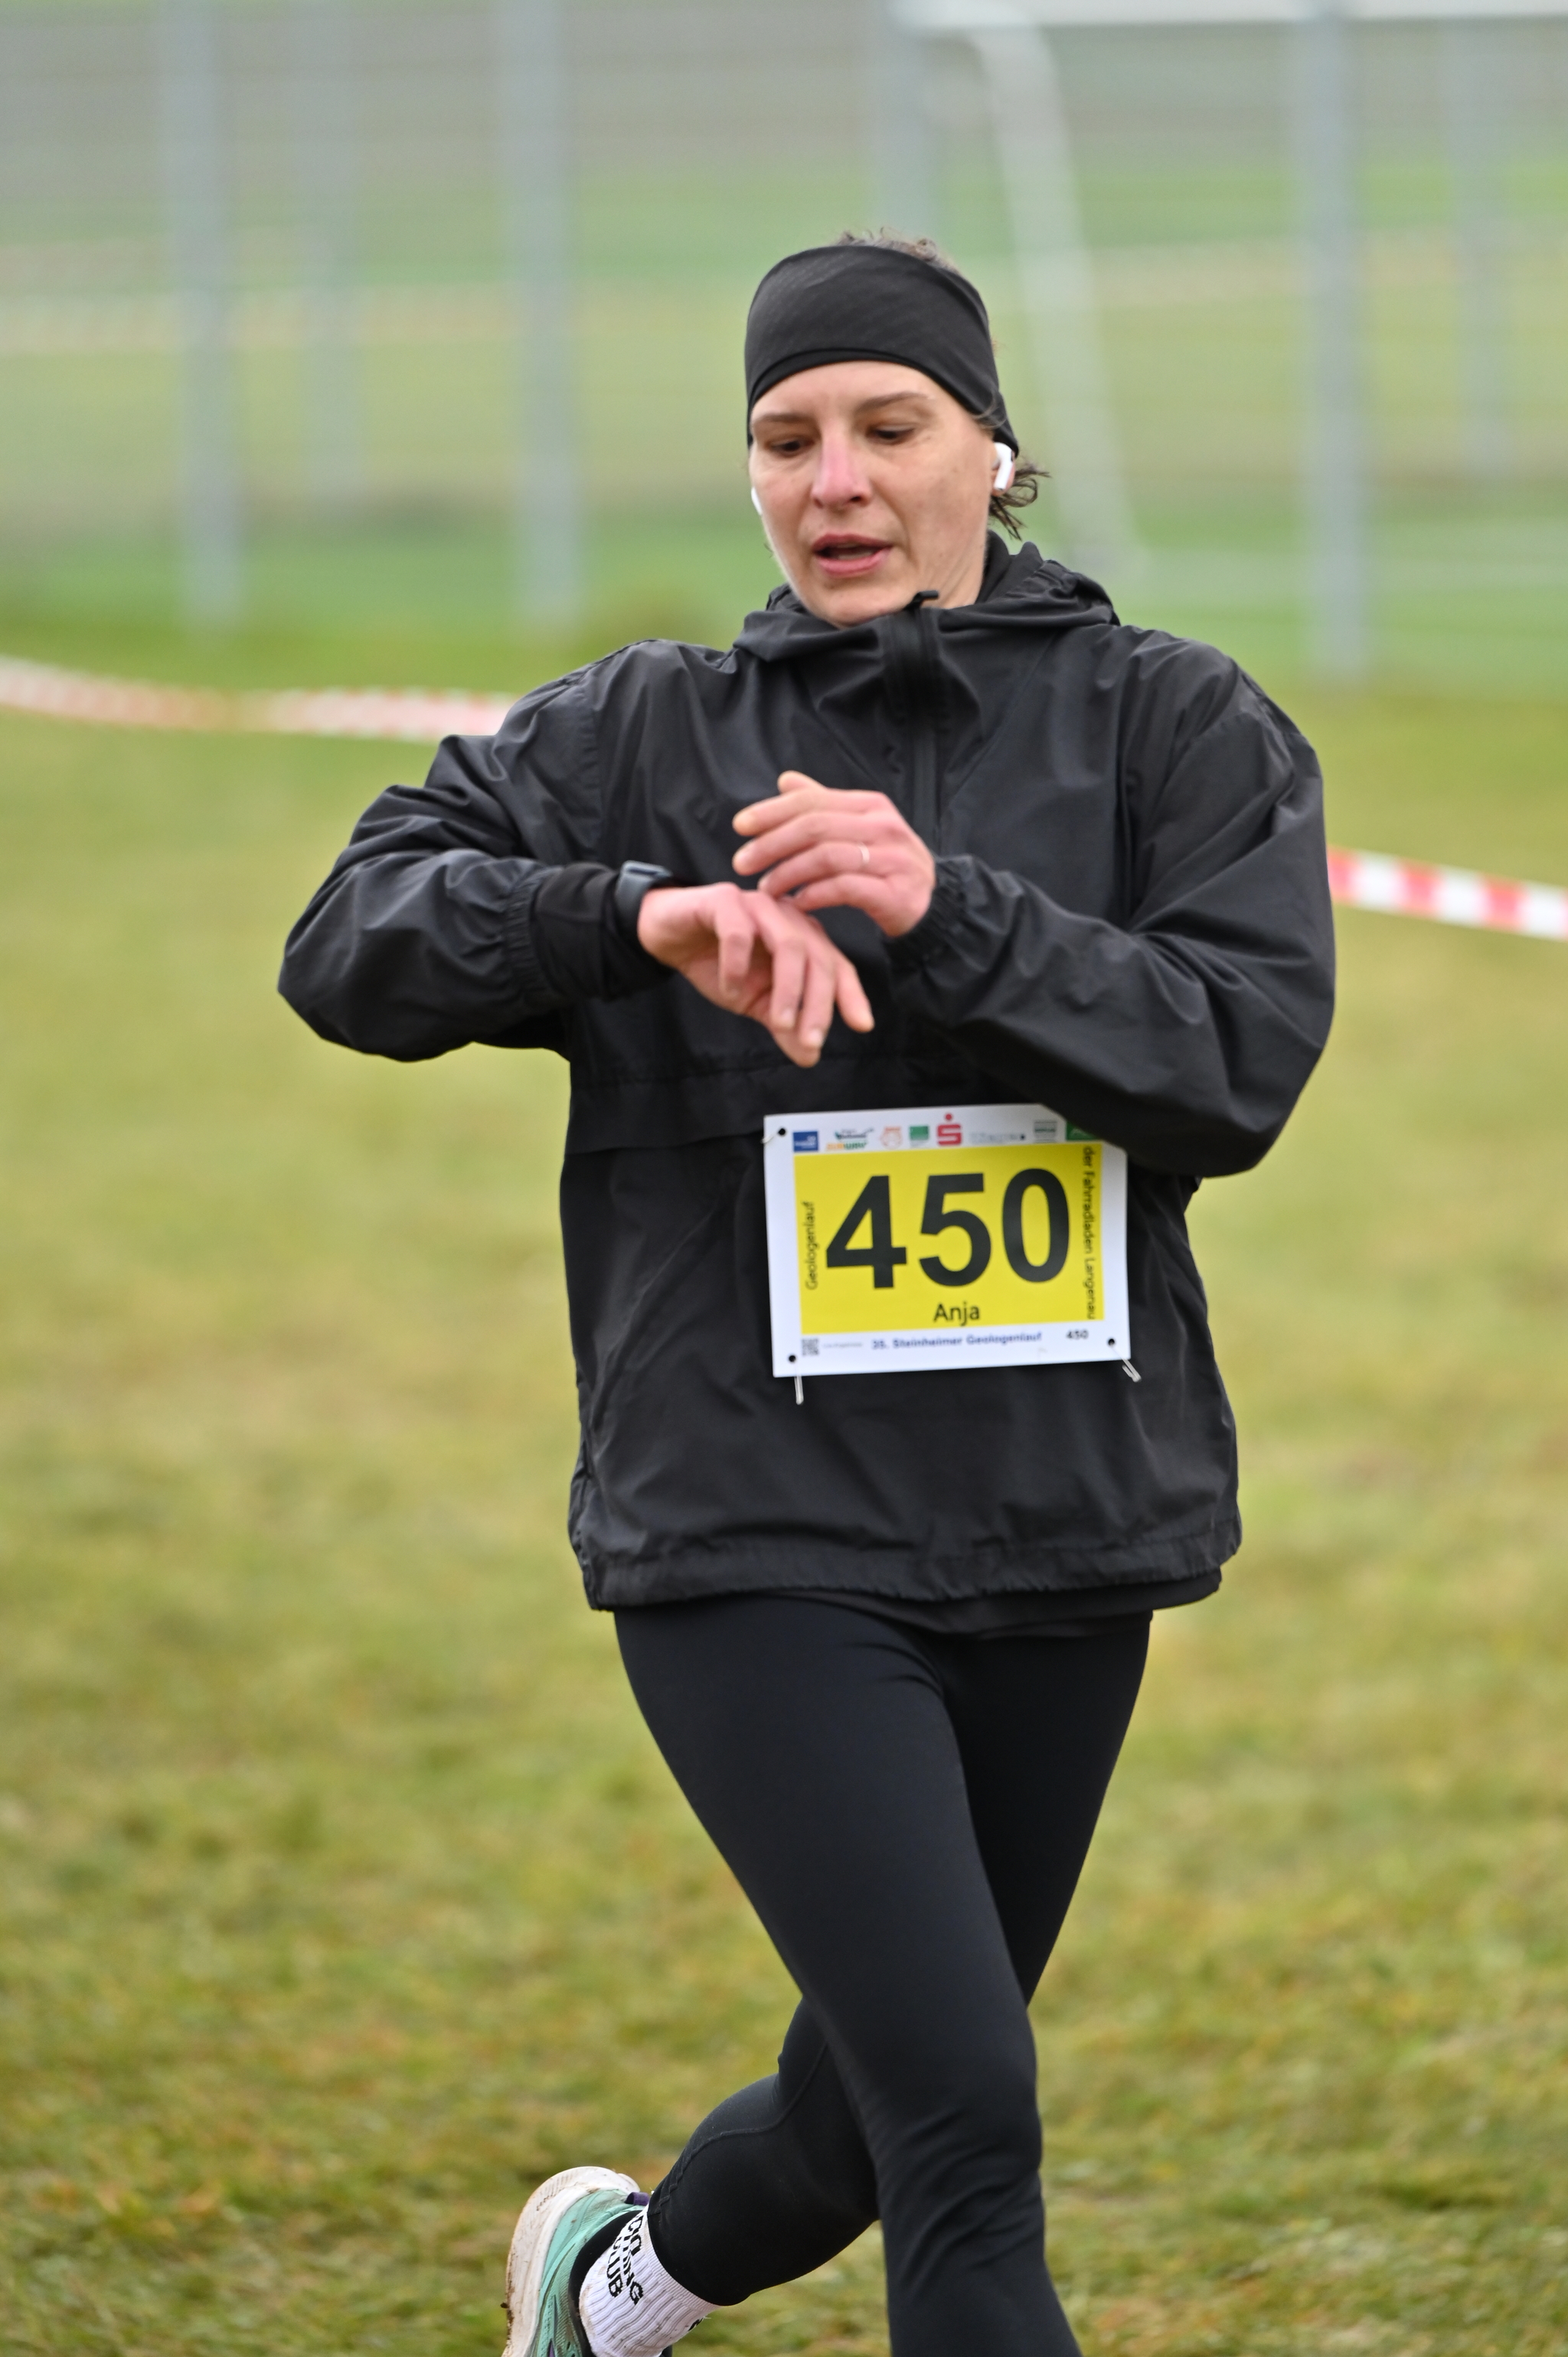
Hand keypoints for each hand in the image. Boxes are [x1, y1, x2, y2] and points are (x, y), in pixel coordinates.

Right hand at [637, 881, 873, 1068]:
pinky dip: (737, 966)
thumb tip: (809, 1056)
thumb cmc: (717, 961)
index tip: (862, 1025)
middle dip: (818, 1003)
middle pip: (818, 958)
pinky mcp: (724, 900)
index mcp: (803, 939)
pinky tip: (729, 990)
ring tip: (778, 1022)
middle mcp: (788, 918)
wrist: (668, 934)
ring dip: (788, 989)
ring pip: (789, 944)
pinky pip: (739, 932)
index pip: (837, 966)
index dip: (851, 995)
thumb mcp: (753, 1001)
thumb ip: (783, 1025)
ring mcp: (759, 905)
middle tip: (810, 1040)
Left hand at [732, 770, 936, 936]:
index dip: (772, 811)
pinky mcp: (895, 893)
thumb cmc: (885, 865)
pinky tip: (795, 903)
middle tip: (742, 862)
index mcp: (871, 805)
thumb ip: (823, 804)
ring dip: (788, 874)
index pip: (813, 800)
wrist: (932, 905)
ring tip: (765, 889)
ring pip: (826, 857)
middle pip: (815, 827)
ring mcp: (892, 859)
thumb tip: (785, 780)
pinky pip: (845, 889)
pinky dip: (814, 895)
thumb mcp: (858, 828)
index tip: (740, 826)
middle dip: (772, 843)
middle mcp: (884, 826)